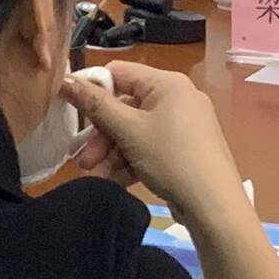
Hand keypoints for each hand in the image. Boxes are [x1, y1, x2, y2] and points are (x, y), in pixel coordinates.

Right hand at [59, 56, 251, 235]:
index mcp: (166, 83)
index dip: (92, 90)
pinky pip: (149, 146)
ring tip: (96, 177)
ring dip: (111, 153)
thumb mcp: (128, 131)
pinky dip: (130, 162)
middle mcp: (176, 97)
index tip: (70, 112)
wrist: (214, 206)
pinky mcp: (184, 149)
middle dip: (101, 135)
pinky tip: (114, 181)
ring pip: (134, 131)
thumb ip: (95, 105)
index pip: (119, 73)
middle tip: (83, 160)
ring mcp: (183, 125)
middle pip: (125, 107)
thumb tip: (64, 80)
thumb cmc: (171, 159)